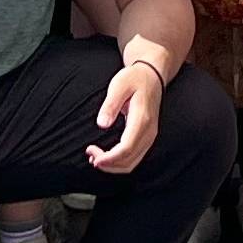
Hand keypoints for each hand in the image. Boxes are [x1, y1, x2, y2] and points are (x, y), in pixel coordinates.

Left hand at [89, 58, 165, 172]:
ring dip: (113, 165)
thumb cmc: (134, 79)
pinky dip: (119, 162)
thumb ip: (110, 105)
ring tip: (95, 157)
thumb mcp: (119, 85)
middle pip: (129, 160)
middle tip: (90, 153)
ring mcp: (150, 137)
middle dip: (108, 164)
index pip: (126, 148)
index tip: (94, 158)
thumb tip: (102, 124)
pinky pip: (134, 158)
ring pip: (132, 163)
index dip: (109, 158)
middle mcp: (149, 132)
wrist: (152, 76)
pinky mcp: (147, 138)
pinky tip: (106, 156)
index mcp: (142, 119)